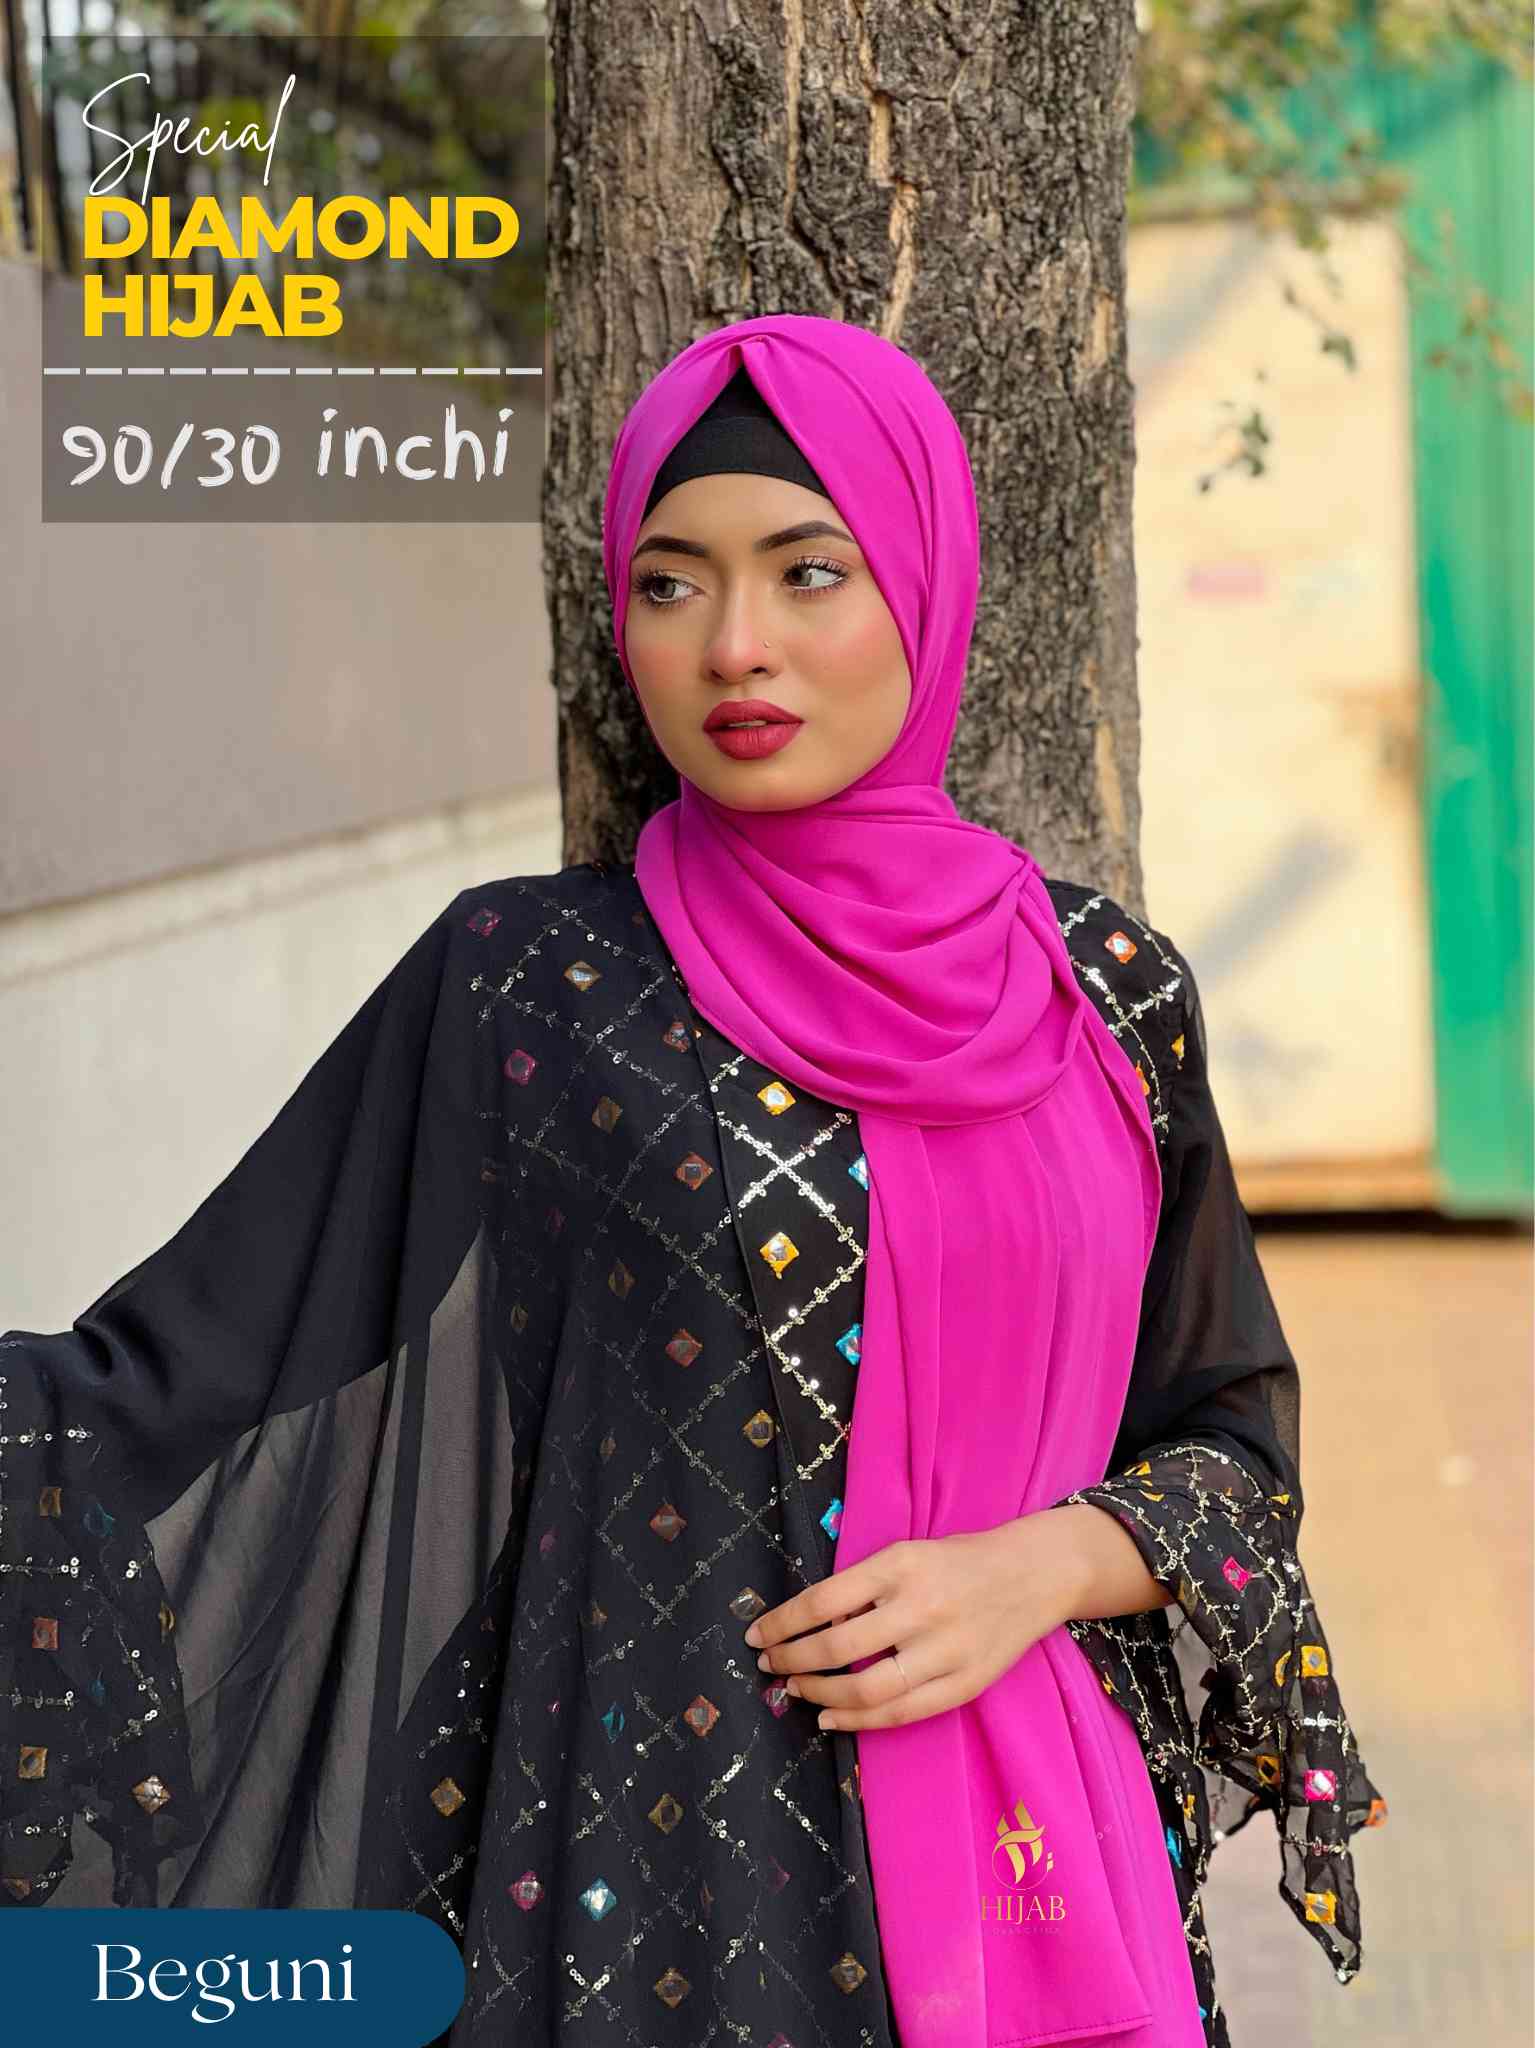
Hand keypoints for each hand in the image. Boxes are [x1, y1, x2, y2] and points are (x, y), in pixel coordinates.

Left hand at [742, 1511, 1089, 1731]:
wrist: (1033, 1574)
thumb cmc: (958, 1561)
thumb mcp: (906, 1553)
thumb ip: (862, 1585)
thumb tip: (802, 1624)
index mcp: (899, 1565)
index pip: (822, 1601)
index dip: (781, 1623)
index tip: (756, 1634)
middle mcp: (920, 1607)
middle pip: (836, 1647)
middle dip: (791, 1660)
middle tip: (769, 1664)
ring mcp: (944, 1650)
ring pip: (865, 1688)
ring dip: (818, 1693)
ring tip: (795, 1689)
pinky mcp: (964, 1684)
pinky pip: (901, 1713)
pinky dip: (858, 1721)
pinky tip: (831, 1716)